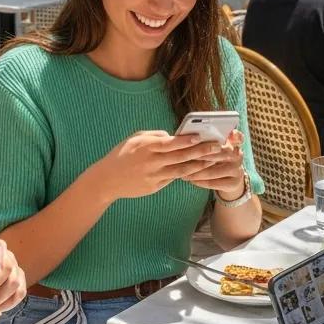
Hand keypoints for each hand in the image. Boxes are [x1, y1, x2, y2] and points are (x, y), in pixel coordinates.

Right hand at [97, 130, 223, 200]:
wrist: (107, 180)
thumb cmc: (122, 154)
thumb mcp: (135, 139)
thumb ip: (155, 136)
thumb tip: (173, 136)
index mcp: (146, 147)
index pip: (170, 143)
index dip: (186, 141)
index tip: (200, 137)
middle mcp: (152, 162)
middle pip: (181, 157)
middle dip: (200, 152)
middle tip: (216, 147)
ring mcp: (154, 176)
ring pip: (181, 170)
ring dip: (198, 165)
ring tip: (212, 160)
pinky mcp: (155, 187)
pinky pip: (174, 179)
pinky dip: (187, 174)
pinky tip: (199, 170)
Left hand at [187, 130, 247, 199]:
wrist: (229, 179)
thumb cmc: (217, 159)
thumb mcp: (216, 148)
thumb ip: (209, 141)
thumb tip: (191, 137)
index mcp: (235, 143)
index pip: (237, 136)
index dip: (231, 135)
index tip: (219, 136)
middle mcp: (238, 155)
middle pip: (222, 153)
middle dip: (203, 154)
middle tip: (187, 156)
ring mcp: (237, 170)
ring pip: (215, 171)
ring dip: (197, 172)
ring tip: (183, 171)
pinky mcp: (234, 183)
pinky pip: (214, 183)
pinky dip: (200, 181)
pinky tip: (191, 179)